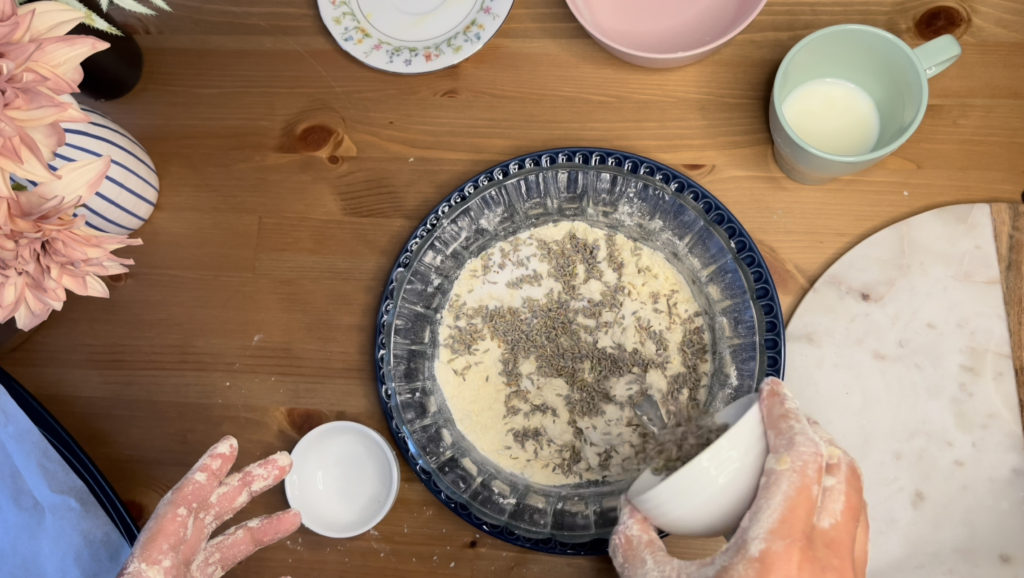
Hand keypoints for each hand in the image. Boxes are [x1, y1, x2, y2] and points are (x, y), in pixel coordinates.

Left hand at [118, 436, 301, 577]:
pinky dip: (242, 556)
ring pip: (216, 546)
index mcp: (151, 568)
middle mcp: (162, 569)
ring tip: (294, 515)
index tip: (228, 446)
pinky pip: (215, 568)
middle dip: (245, 486)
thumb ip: (211, 558)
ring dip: (256, 526)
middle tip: (280, 463)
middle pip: (204, 517)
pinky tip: (273, 560)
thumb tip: (257, 559)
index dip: (206, 474)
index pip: (179, 510)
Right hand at [611, 377, 868, 577]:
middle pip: (841, 468)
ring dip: (830, 466)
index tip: (773, 393)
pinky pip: (854, 531)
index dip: (787, 415)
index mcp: (780, 547)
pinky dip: (835, 503)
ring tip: (798, 458)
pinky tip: (805, 514)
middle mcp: (825, 556)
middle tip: (784, 420)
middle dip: (814, 433)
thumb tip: (628, 520)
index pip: (799, 456)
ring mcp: (845, 576)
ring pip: (855, 498)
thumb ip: (638, 554)